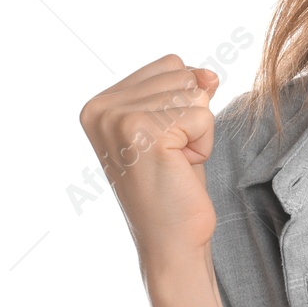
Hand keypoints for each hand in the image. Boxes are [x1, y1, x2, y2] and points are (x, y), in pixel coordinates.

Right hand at [79, 55, 220, 270]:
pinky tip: (181, 169)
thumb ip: (186, 91)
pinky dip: (204, 144)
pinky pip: (204, 116)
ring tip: (174, 163)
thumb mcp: (176, 126)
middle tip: (170, 157)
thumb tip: (209, 74)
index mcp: (98, 103)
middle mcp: (102, 108)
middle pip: (183, 76)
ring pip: (195, 95)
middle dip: (191, 116)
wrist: (170, 241)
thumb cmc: (173, 186)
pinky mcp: (146, 132)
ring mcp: (120, 119)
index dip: (183, 103)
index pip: (170, 65)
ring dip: (198, 132)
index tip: (162, 143)